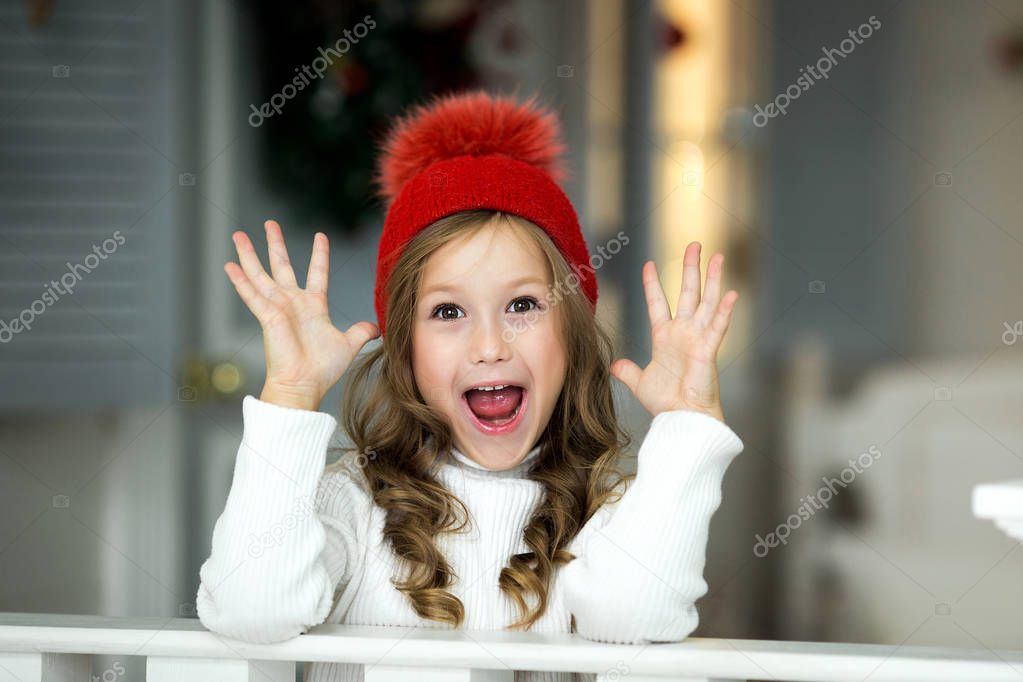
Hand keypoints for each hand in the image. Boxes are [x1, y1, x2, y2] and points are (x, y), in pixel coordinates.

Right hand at [224, 220, 379, 409]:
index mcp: (313, 306)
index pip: (317, 273)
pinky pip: (251, 295)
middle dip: (275, 244)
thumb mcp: (348, 345)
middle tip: (269, 223)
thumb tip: (376, 328)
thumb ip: (360, 332)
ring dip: (249, 255)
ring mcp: (278, 308)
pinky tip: (229, 266)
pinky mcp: (267, 316)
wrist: (304, 385)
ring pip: (260, 275)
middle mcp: (293, 303)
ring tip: (238, 235)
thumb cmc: (322, 369)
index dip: (319, 254)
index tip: (320, 236)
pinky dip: (240, 281)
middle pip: (282, 265)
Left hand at [610, 242, 737, 422]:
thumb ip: (628, 371)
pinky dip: (725, 311)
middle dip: (690, 268)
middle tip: (694, 244)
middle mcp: (683, 332)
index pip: (658, 303)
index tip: (649, 264)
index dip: (653, 284)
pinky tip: (732, 294)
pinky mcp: (708, 350)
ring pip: (706, 302)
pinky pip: (718, 327)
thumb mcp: (640, 382)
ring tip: (717, 256)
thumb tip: (614, 365)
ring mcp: (697, 338)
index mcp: (665, 337)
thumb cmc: (666, 403)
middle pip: (687, 292)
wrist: (682, 418)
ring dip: (712, 279)